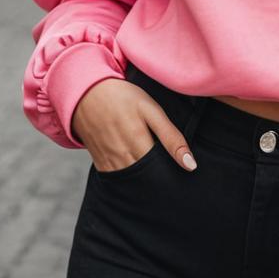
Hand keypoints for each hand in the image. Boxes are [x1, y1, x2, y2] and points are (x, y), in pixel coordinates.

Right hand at [71, 77, 198, 172]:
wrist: (87, 93)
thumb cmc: (123, 98)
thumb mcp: (151, 110)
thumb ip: (171, 137)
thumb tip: (190, 165)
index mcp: (139, 145)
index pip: (162, 174)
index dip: (173, 177)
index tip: (182, 176)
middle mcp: (123, 159)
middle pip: (148, 182)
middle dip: (160, 181)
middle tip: (171, 176)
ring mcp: (109, 164)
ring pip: (133, 184)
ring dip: (145, 182)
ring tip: (156, 174)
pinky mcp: (100, 165)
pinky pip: (118, 181)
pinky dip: (130, 180)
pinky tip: (138, 170)